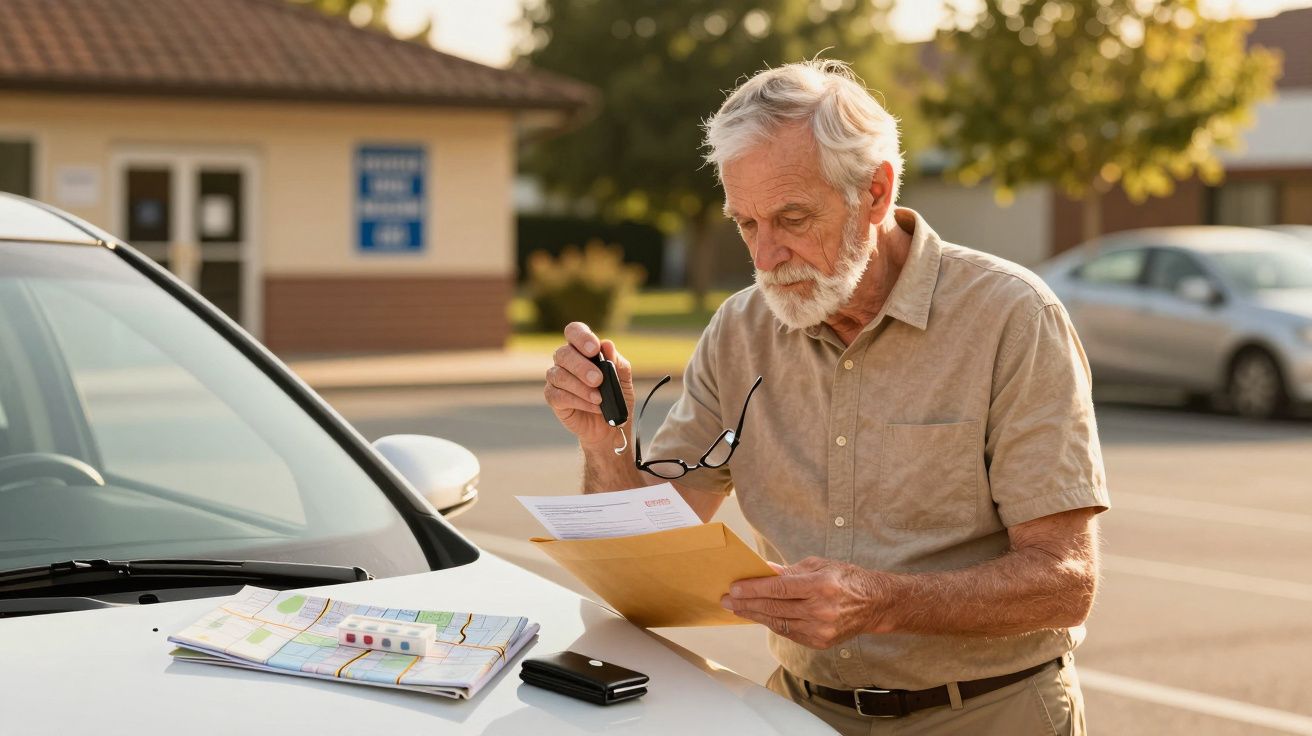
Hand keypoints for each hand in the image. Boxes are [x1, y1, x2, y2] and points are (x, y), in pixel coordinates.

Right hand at [543, 321, 635, 449]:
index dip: (581, 336)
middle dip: (581, 366)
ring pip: (558, 375)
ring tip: (599, 398)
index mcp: (582, 349)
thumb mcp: (623, 379)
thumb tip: (607, 345)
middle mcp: (566, 360)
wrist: (610, 426)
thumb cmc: (615, 397)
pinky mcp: (553, 398)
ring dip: (580, 387)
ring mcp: (557, 379)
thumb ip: (617, 362)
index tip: (594, 349)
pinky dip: (577, 401)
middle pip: (563, 353)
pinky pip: (558, 395)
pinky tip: (593, 406)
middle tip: (598, 379)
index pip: (574, 331)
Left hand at [720, 557, 893, 648]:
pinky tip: (759, 617)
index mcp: (821, 586)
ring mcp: (821, 629)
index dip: (754, 589)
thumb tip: (764, 571)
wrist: (874, 604)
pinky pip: (789, 633)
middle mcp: (821, 610)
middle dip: (747, 604)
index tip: (735, 588)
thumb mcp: (819, 565)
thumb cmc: (846, 579)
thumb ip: (790, 571)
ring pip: (779, 623)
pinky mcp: (820, 642)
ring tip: (738, 609)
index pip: (779, 588)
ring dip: (755, 616)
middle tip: (728, 600)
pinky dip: (772, 624)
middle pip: (775, 608)